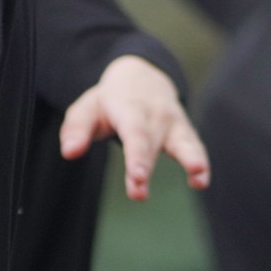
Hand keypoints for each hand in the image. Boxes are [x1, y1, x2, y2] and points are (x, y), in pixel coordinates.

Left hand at [59, 56, 210, 198]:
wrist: (143, 76)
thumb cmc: (111, 102)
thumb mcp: (87, 108)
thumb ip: (76, 129)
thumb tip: (69, 152)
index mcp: (130, 108)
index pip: (134, 134)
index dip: (137, 158)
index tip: (138, 179)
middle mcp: (155, 115)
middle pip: (152, 143)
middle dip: (147, 166)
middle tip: (139, 194)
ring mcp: (174, 123)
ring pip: (185, 141)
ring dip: (192, 159)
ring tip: (199, 177)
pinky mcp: (186, 132)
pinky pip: (196, 147)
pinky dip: (201, 164)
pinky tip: (201, 182)